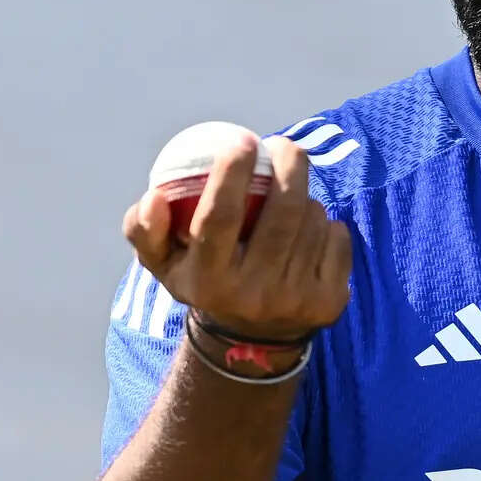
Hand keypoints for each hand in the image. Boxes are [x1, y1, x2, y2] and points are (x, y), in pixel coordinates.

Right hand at [123, 132, 351, 344]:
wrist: (252, 340)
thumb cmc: (204, 278)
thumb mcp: (163, 261)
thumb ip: (144, 229)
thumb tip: (154, 197)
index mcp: (208, 282)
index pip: (220, 217)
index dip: (231, 174)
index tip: (242, 140)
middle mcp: (253, 295)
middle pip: (281, 213)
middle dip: (287, 166)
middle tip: (281, 146)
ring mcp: (295, 300)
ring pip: (312, 221)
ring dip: (304, 196)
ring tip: (288, 196)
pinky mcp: (329, 302)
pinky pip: (337, 237)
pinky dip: (326, 222)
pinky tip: (311, 227)